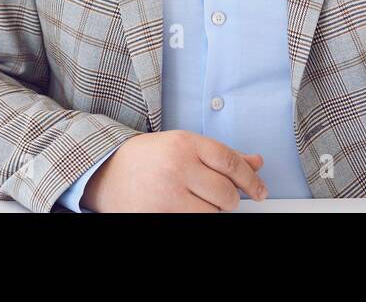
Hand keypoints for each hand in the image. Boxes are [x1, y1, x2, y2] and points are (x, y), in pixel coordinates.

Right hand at [80, 130, 268, 211]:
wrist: (105, 172)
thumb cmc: (148, 157)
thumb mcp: (184, 146)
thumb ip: (221, 154)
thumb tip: (257, 163)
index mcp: (185, 144)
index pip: (230, 162)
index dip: (251, 179)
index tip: (260, 191)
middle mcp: (177, 167)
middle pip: (226, 192)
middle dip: (231, 200)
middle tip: (224, 199)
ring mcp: (166, 194)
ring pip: (213, 213)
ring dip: (213, 211)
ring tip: (198, 202)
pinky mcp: (159, 215)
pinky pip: (194, 221)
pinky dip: (197, 217)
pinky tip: (186, 208)